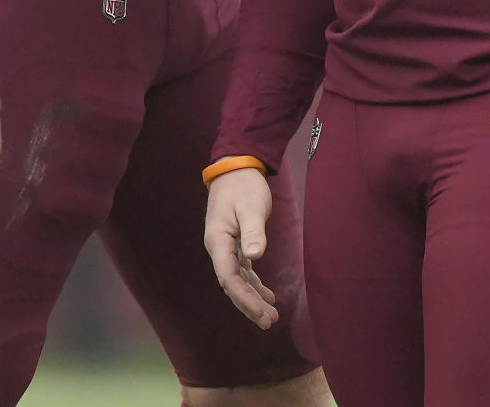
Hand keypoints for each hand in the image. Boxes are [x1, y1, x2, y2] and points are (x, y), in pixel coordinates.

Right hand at [204, 167, 278, 328]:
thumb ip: (253, 231)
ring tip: (271, 316)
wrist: (235, 167)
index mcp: (218, 240)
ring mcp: (226, 246)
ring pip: (237, 280)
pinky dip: (253, 284)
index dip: (243, 298)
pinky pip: (242, 271)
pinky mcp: (235, 243)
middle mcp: (219, 247)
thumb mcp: (251, 206)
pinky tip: (266, 295)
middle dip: (249, 305)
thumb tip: (255, 256)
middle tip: (269, 322)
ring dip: (252, 298)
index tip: (260, 313)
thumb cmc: (243, 185)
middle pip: (232, 284)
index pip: (228, 278)